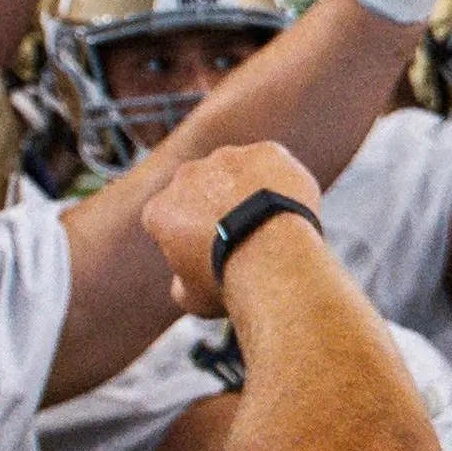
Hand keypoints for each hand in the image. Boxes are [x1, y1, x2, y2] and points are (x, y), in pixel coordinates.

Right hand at [142, 142, 322, 319]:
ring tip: (271, 224)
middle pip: (200, 187)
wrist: (271, 258)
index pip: (166, 217)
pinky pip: (273, 164)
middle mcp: (186, 175)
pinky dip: (281, 181)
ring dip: (248, 190)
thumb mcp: (193, 298)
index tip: (209, 252)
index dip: (188, 235)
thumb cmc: (229, 282)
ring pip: (237, 172)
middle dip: (216, 206)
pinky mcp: (266, 152)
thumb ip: (181, 283)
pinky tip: (290, 208)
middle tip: (243, 236)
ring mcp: (227, 158)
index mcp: (160, 209)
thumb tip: (182, 282)